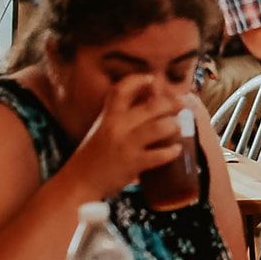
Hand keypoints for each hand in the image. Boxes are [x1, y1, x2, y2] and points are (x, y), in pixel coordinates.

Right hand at [66, 76, 183, 198]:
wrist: (78, 181)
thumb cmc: (94, 154)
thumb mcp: (103, 128)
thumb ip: (122, 115)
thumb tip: (150, 101)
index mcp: (108, 116)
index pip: (120, 90)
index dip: (137, 80)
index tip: (150, 78)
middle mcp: (117, 127)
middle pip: (151, 106)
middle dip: (172, 103)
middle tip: (182, 104)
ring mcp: (125, 144)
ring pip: (159, 127)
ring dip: (174, 125)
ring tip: (179, 126)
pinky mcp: (132, 163)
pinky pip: (160, 154)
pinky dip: (172, 151)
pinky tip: (176, 149)